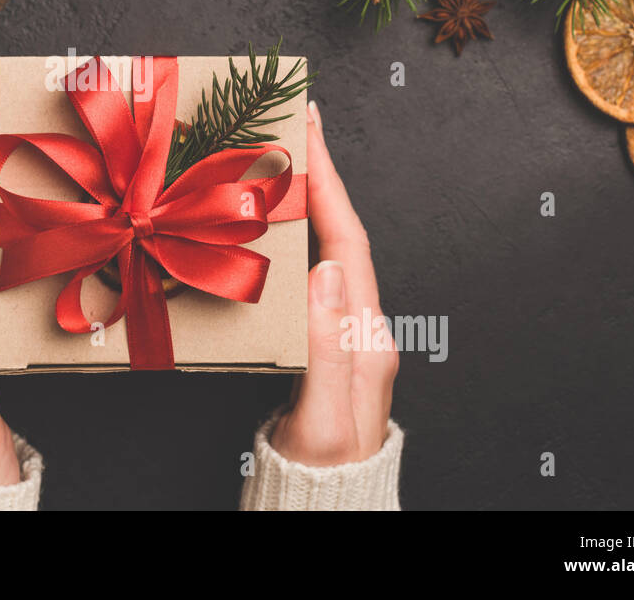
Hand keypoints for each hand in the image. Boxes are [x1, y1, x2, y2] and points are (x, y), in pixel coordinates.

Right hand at [270, 99, 398, 467]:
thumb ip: (329, 345)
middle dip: (319, 177)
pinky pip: (307, 274)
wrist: (327, 504)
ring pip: (323, 250)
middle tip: (290, 128)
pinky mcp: (322, 341)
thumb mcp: (325, 412)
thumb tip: (327, 270)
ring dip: (305, 203)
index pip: (349, 240)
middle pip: (340, 234)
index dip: (330, 182)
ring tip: (276, 164)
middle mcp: (360, 323)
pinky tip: (267, 230)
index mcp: (366, 333)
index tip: (311, 129)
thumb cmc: (325, 466)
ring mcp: (343, 331)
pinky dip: (291, 240)